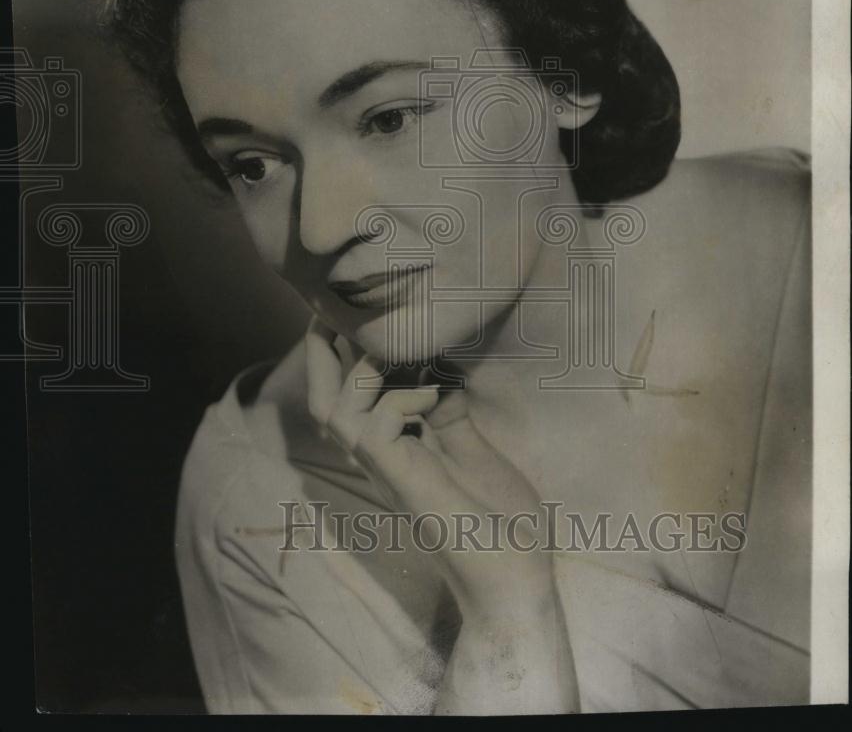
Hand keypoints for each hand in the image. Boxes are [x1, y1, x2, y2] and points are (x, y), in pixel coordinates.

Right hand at [305, 316, 556, 622]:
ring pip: (334, 407)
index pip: (348, 400)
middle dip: (322, 353)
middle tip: (336, 314)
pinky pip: (374, 423)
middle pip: (322, 401)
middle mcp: (378, 460)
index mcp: (394, 453)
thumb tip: (437, 372)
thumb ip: (449, 416)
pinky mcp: (400, 478)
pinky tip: (436, 394)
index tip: (356, 318)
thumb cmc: (501, 524)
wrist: (516, 582)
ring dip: (366, 367)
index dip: (342, 357)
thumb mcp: (473, 452)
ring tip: (408, 354)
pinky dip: (403, 396)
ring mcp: (384, 470)